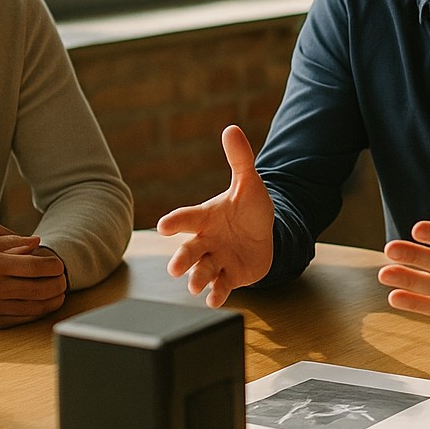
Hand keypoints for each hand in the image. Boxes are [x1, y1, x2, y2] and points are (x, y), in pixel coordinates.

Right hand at [0, 220, 67, 328]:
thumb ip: (10, 241)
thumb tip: (37, 242)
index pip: (38, 266)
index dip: (54, 265)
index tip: (58, 264)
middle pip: (42, 288)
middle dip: (59, 283)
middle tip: (63, 279)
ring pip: (37, 306)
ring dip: (54, 299)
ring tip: (59, 291)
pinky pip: (25, 318)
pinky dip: (40, 311)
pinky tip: (45, 303)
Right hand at [158, 125, 274, 307]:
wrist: (264, 235)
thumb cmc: (249, 209)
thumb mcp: (248, 184)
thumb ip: (239, 159)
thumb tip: (232, 128)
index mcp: (205, 218)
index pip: (186, 219)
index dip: (175, 222)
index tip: (165, 226)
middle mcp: (205, 241)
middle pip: (188, 251)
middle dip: (182, 260)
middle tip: (175, 268)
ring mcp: (216, 260)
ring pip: (202, 271)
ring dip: (197, 279)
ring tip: (196, 286)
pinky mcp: (230, 277)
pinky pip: (221, 286)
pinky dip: (217, 294)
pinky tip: (214, 300)